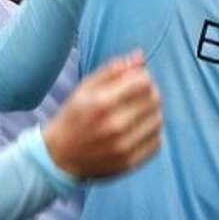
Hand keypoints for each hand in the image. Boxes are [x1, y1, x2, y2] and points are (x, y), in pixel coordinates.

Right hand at [43, 52, 162, 179]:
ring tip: (135, 115)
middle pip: (154, 99)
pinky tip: (135, 132)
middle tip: (134, 98)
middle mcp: (114, 125)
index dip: (141, 77)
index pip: (144, 81)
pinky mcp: (130, 163)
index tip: (133, 82)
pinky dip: (150, 134)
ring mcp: (123, 147)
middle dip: (148, 94)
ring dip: (151, 114)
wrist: (60, 156)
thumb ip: (113, 69)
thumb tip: (140, 56)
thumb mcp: (85, 88)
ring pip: (158, 120)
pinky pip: (157, 142)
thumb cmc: (73, 117)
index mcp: (101, 102)